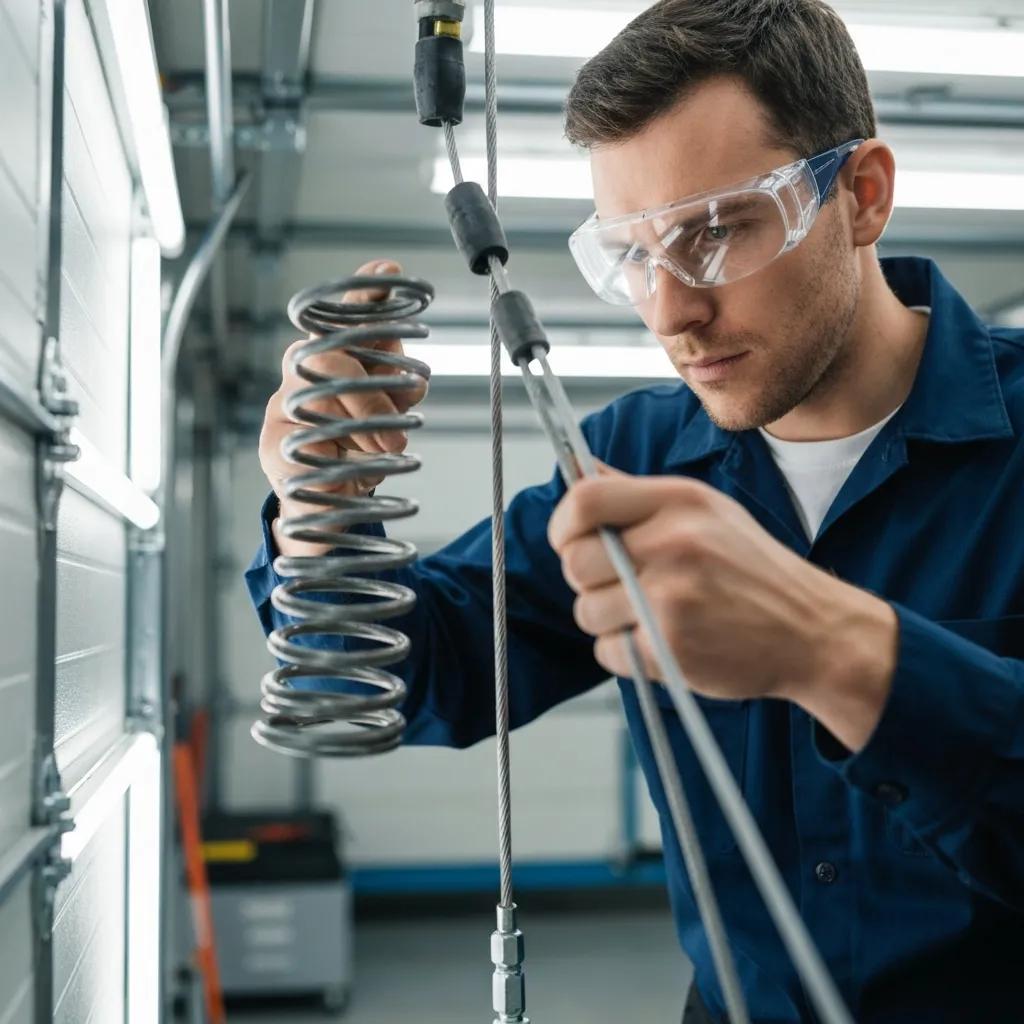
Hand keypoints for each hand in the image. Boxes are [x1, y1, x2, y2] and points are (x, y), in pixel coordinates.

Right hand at [259, 259, 428, 557]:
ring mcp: (282, 403)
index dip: (366, 291)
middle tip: (396, 436)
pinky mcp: (271, 444)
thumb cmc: (356, 448)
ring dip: (363, 428)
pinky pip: (311, 441)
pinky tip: (353, 466)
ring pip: (324, 396)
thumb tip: (415, 384)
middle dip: (372, 396)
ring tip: (384, 450)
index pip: (346, 312)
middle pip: (334, 355)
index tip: (389, 272)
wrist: (326, 502)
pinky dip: (341, 458)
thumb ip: (398, 387)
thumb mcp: (386, 412)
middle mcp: (303, 368)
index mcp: (334, 353)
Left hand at [548, 471, 896, 749]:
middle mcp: (674, 542)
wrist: (813, 630)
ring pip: (586, 612)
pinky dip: (626, 653)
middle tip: (619, 585)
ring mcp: (672, 596)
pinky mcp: (670, 646)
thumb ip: (638, 494)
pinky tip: (664, 642)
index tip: (571, 540)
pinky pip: (608, 652)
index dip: (564, 524)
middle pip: (575, 562)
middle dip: (586, 580)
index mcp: (679, 500)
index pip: (585, 499)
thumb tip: (580, 471)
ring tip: (652, 615)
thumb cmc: (753, 569)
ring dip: (608, 621)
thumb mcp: (705, 510)